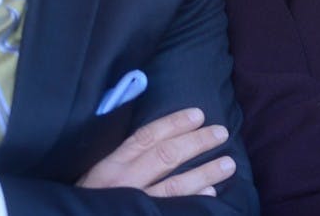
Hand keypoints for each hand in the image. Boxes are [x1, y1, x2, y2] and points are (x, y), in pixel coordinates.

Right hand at [77, 107, 234, 196]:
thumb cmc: (91, 197)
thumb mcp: (100, 173)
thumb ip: (126, 156)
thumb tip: (163, 135)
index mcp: (111, 165)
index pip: (146, 137)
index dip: (174, 124)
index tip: (198, 114)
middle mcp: (123, 183)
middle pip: (166, 156)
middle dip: (197, 143)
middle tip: (221, 133)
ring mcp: (134, 204)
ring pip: (175, 185)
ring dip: (205, 173)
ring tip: (228, 163)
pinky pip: (173, 210)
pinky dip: (193, 201)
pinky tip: (211, 194)